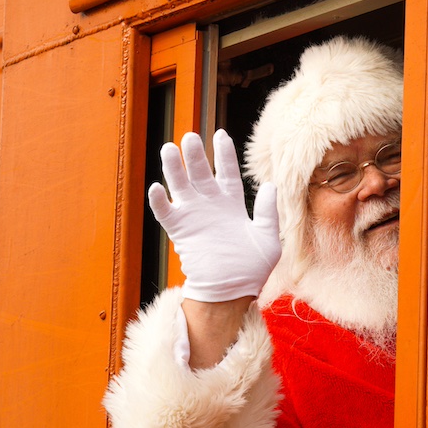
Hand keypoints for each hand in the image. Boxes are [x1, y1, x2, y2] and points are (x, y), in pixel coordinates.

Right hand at [149, 130, 280, 302]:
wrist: (230, 293)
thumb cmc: (251, 269)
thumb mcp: (267, 239)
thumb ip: (268, 212)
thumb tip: (271, 186)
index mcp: (232, 204)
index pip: (227, 172)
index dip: (224, 154)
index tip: (220, 134)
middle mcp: (211, 206)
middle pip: (200, 174)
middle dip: (194, 155)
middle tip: (189, 136)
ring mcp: (194, 217)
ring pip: (180, 186)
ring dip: (173, 169)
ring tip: (168, 149)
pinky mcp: (180, 232)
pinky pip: (166, 213)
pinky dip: (160, 201)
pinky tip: (157, 187)